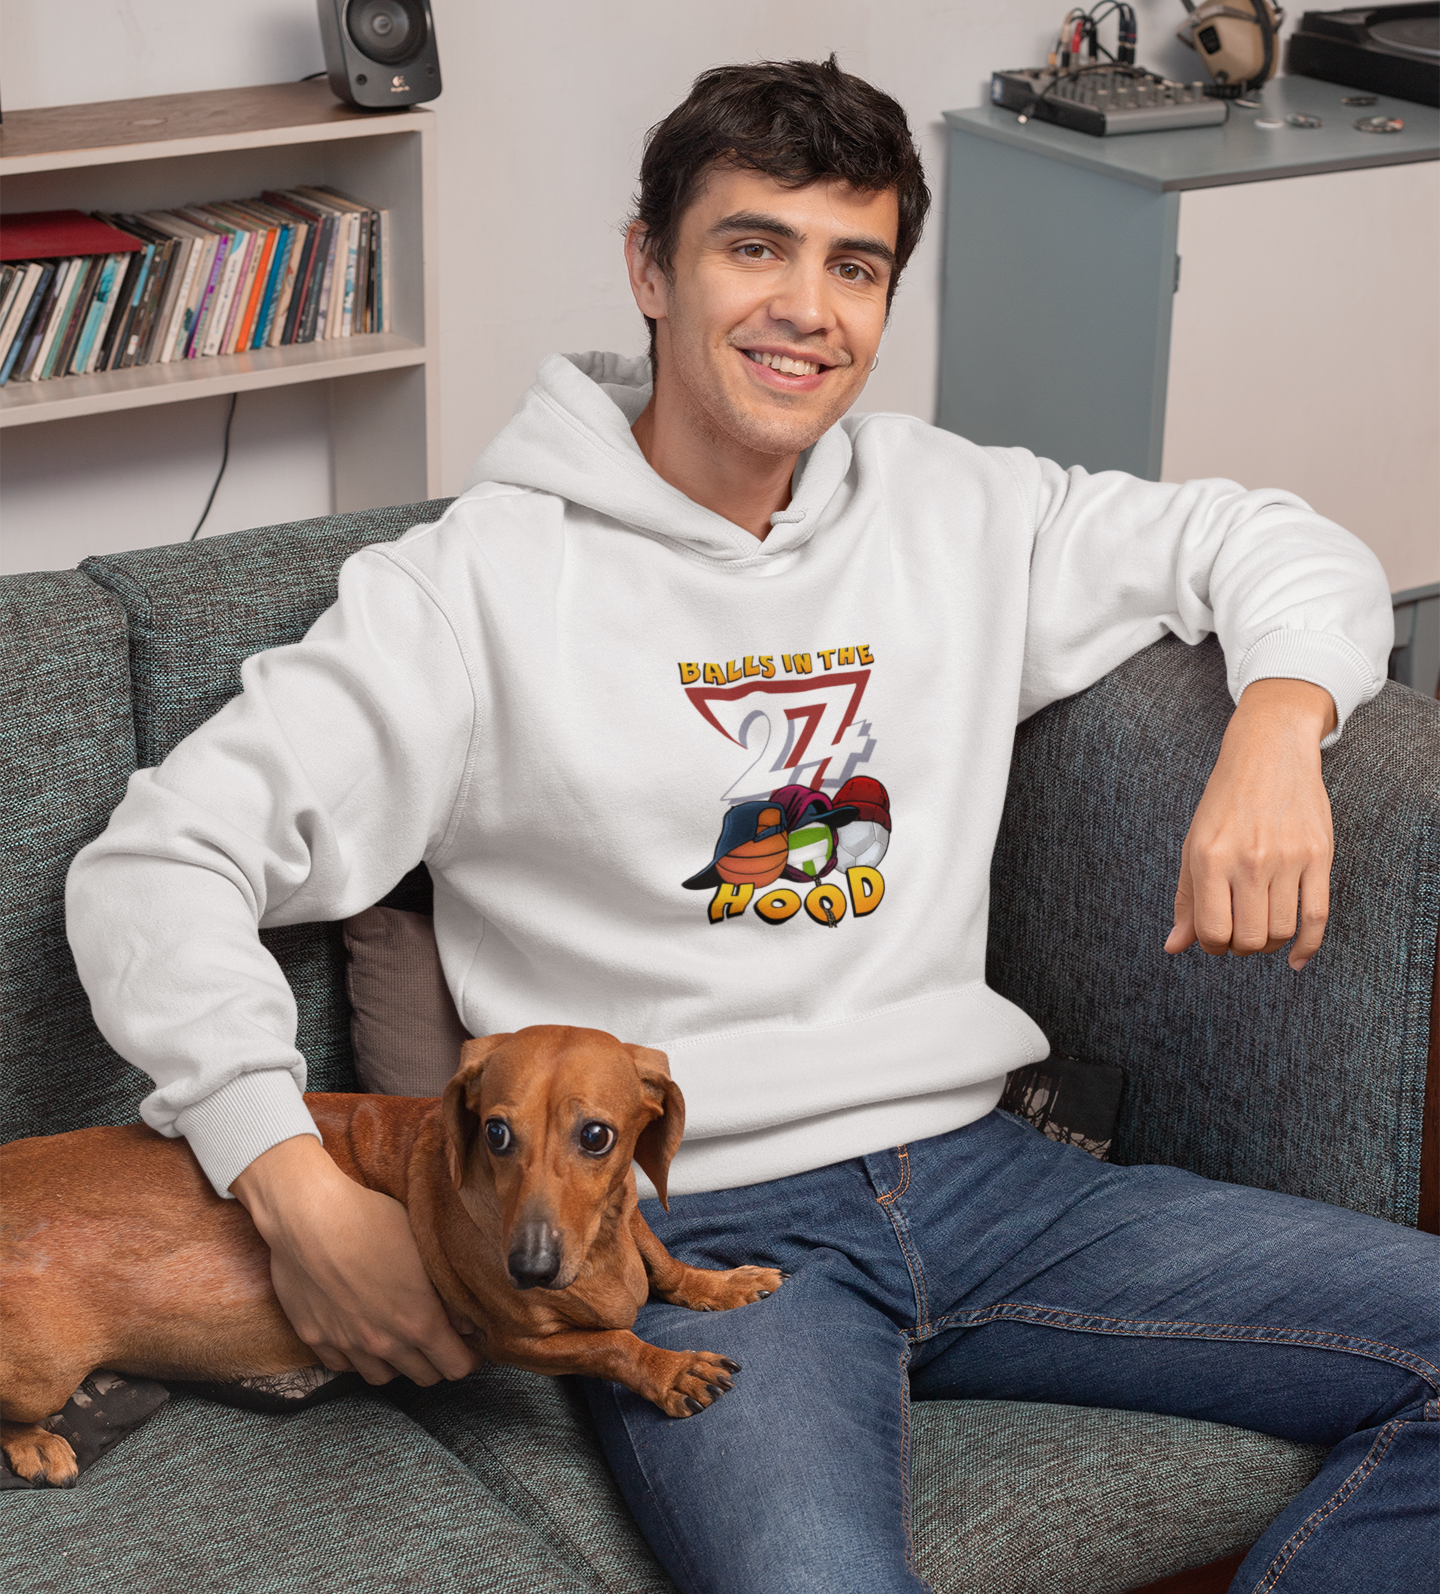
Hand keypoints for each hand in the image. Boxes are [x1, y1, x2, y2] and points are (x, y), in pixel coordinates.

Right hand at [231, 1134, 478, 1385]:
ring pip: (382, 1377)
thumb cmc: (374, 1218)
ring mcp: (346, 1343)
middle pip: (423, 1376)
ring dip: (397, 1364)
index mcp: (419, 1321)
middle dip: (437, 1361)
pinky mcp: (314, 1337)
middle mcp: (383, 1342)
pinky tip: (362, 1335)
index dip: (468, 1357)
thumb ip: (451, 1294)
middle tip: (440, 1339)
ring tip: (401, 1340)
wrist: (309, 1214)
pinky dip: (357, 1358)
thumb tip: (469, 1324)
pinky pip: (343, 1366)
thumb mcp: (426, 1247)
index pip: (456, 1365)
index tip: (471, 1346)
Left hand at [1165, 678, 1335, 971]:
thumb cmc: (1224, 803)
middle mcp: (1248, 860)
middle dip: (1240, 947)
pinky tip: (1295, 958)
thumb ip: (1186, 899)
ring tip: (1261, 929)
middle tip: (1238, 932)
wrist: (1268, 752)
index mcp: (1210, 858)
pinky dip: (1308, 947)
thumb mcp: (1194, 845)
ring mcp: (1287, 858)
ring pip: (1281, 931)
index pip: (1212, 931)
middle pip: (1249, 939)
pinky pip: (1317, 917)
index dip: (1211, 945)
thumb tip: (1174, 947)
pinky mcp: (1319, 856)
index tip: (1215, 936)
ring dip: (1269, 943)